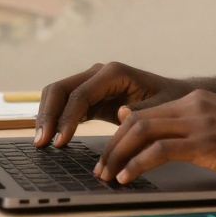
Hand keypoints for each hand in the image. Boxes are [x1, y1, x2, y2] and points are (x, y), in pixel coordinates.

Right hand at [34, 61, 191, 147]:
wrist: (174, 98)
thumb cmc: (169, 101)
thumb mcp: (159, 108)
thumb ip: (140, 111)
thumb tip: (121, 113)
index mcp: (114, 73)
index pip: (80, 94)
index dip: (67, 118)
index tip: (60, 141)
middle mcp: (98, 74)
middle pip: (60, 89)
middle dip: (48, 115)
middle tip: (41, 143)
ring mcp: (91, 84)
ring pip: (57, 95)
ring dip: (46, 117)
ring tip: (41, 143)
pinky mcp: (89, 98)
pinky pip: (64, 105)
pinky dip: (54, 120)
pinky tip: (50, 139)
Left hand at [93, 90, 215, 186]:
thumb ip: (195, 128)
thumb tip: (165, 142)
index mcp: (198, 100)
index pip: (147, 111)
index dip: (122, 132)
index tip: (111, 151)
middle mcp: (194, 105)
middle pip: (136, 119)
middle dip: (113, 145)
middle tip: (101, 167)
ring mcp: (199, 122)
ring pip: (141, 131)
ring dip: (118, 155)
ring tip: (108, 175)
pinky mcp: (205, 143)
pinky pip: (158, 151)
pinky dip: (136, 165)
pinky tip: (128, 178)